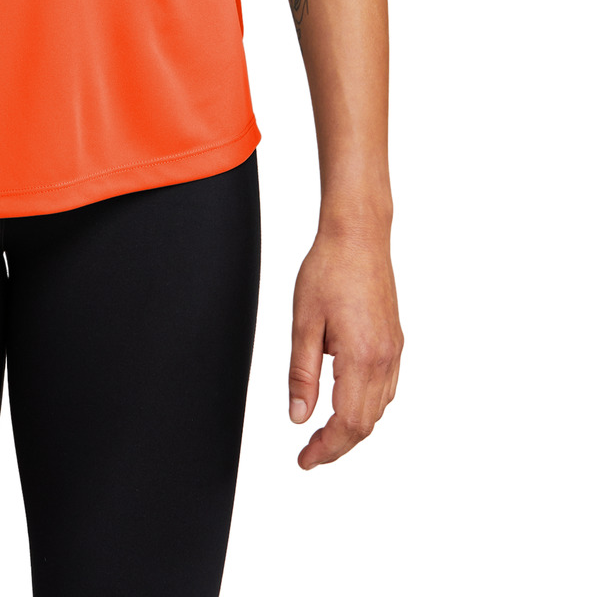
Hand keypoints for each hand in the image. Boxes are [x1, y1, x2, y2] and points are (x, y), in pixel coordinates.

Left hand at [289, 225, 402, 468]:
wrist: (359, 235)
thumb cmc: (329, 269)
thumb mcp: (303, 322)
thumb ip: (301, 374)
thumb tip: (298, 417)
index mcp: (361, 358)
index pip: (348, 424)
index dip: (326, 449)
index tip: (304, 460)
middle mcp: (385, 359)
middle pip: (366, 423)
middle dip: (337, 444)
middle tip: (309, 453)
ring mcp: (394, 350)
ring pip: (379, 409)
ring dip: (353, 427)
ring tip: (324, 433)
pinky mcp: (395, 340)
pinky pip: (386, 388)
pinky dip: (367, 405)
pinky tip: (347, 401)